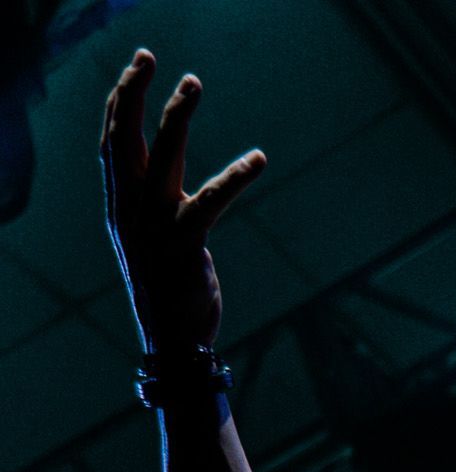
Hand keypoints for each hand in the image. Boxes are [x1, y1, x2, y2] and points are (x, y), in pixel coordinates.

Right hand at [100, 48, 264, 352]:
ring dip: (177, 116)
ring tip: (191, 83)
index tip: (136, 69)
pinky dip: (235, 177)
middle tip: (151, 58)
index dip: (121, 103)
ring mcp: (155, 228)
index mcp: (122, 208)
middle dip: (134, 93)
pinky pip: (211, 201)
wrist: (175, 344)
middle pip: (125, 138)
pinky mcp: (184, 246)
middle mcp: (131, 212)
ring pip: (162, 157)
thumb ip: (152, 205)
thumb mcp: (152, 241)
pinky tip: (258, 159)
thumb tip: (161, 174)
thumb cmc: (169, 292)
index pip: (112, 143)